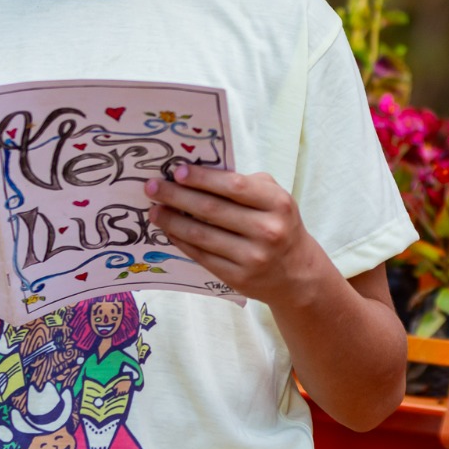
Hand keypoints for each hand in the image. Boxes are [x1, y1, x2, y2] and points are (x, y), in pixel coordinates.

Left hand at [145, 167, 328, 305]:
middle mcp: (267, 230)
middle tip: (153, 187)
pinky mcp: (238, 278)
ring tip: (154, 210)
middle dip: (177, 196)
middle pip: (212, 209)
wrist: (296, 274)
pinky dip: (181, 242)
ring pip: (202, 235)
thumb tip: (201, 174)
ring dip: (172, 221)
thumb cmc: (279, 225)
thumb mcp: (275, 199)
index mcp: (278, 203)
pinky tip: (169, 231)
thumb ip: (246, 184)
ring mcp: (253, 257)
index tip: (176, 170)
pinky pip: (202, 256)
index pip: (234, 186)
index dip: (203, 178)